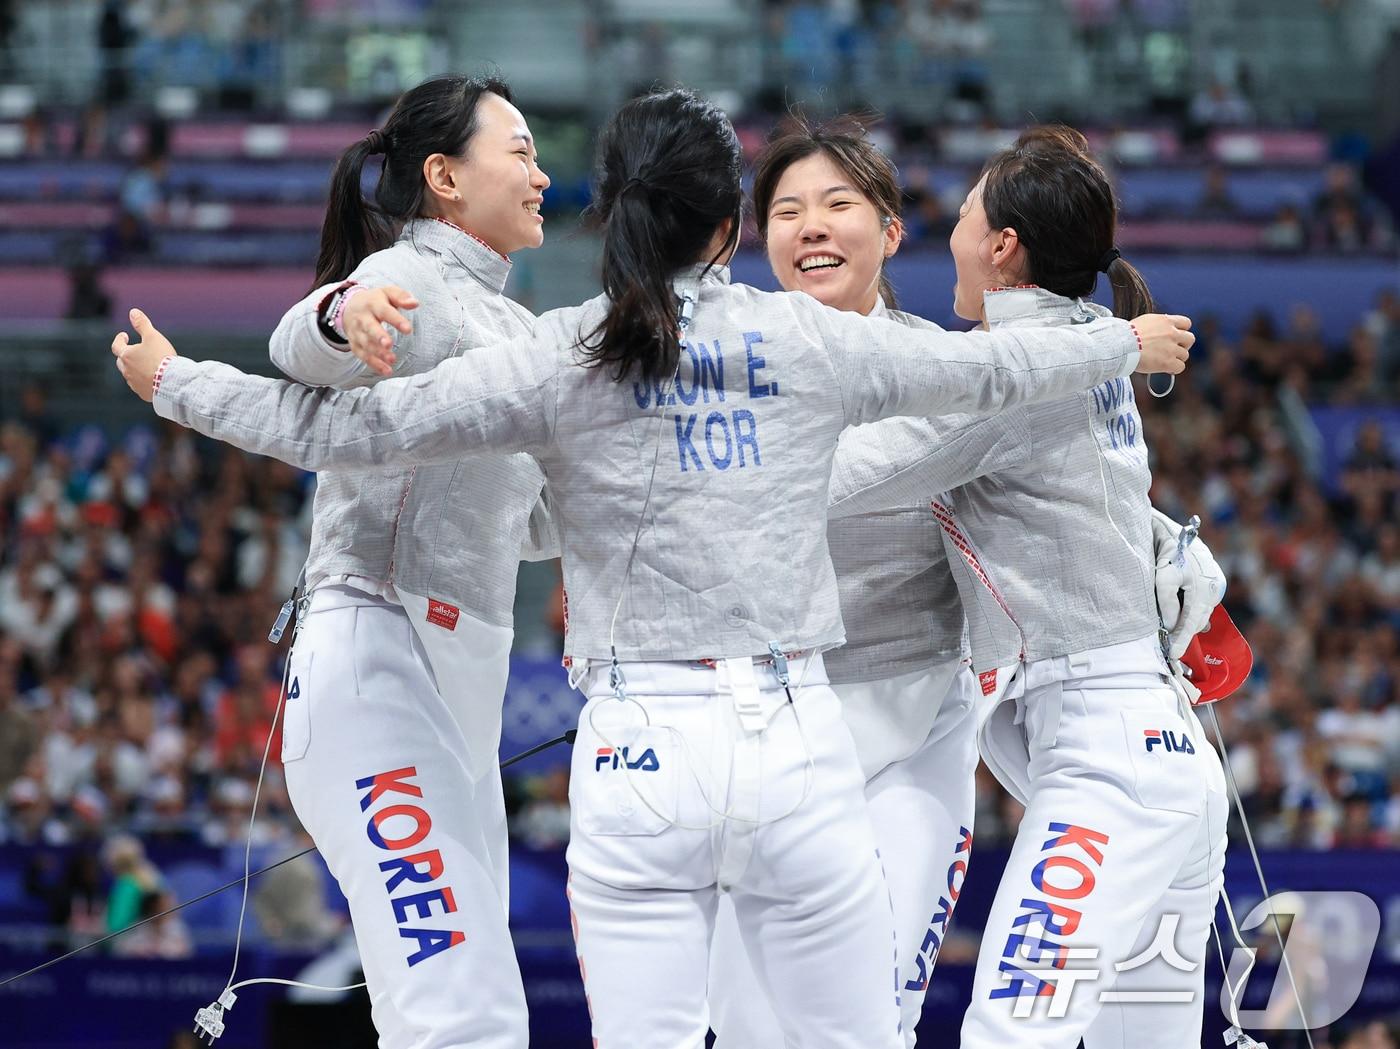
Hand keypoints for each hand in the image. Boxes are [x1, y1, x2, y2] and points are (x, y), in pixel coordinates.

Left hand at [111, 308, 175, 402]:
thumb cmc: (162, 357)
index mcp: (126, 356)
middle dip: (126, 356)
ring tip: (145, 367)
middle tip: (134, 352)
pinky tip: (151, 380)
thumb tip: (133, 312)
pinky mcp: (143, 394)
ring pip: (130, 375)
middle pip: (121, 362)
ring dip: (134, 370)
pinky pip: (140, 387)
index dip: (119, 340)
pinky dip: (143, 382)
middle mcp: (127, 371)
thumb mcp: (153, 336)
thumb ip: (142, 324)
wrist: (172, 382)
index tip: (124, 336)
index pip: (116, 346)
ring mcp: (134, 384)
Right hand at [340, 285, 416, 376]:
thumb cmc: (374, 301)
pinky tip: (386, 370)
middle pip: (369, 327)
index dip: (395, 320)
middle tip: (389, 344)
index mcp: (373, 304)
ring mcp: (357, 332)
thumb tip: (415, 303)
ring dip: (378, 353)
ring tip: (392, 360)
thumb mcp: (387, 293)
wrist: (348, 306)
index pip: (385, 311)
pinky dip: (374, 364)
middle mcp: (362, 318)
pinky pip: (363, 355)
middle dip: (378, 336)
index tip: (408, 329)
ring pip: (366, 343)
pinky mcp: (355, 344)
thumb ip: (401, 297)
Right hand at [1129, 314, 1193, 375]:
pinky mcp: (1168, 362)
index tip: (1176, 337)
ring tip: (1164, 361)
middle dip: (1183, 345)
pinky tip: (1166, 369)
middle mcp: (1172, 333)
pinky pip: (1180, 367)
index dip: (1182, 331)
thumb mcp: (1144, 322)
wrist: (1120, 345)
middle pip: (1190, 339)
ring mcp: (1171, 348)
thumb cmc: (1126, 335)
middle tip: (1173, 350)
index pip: (1186, 323)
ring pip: (1185, 355)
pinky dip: (1174, 369)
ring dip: (1176, 358)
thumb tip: (1160, 330)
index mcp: (1166, 321)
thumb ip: (1157, 325)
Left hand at [1150, 508, 1226, 658]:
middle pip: (1197, 617)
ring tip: (1175, 642)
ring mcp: (1214, 583)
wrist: (1171, 529)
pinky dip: (1193, 613)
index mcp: (1200, 584)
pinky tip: (1183, 622)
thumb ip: (1167, 603)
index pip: (1189, 618)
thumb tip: (1171, 625)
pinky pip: (1203, 604)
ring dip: (1188, 625)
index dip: (1182, 638)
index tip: (1174, 654)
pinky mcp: (1213, 581)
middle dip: (1184, 634)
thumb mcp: (1160, 576)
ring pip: (1200, 611)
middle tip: (1171, 652)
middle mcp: (1212, 585)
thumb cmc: (1164, 551)